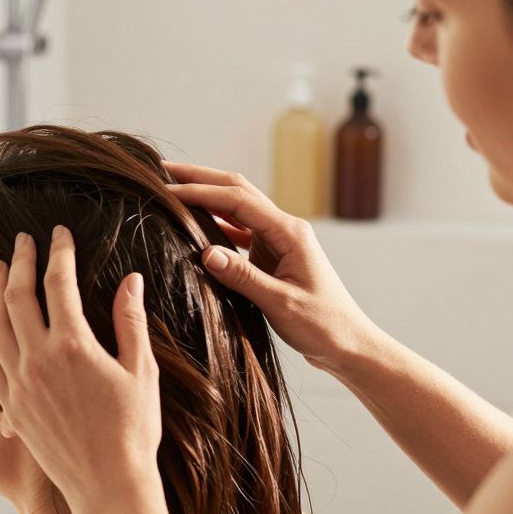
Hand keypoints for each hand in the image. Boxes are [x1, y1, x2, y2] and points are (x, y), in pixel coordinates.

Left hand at [0, 225, 163, 511]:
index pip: (58, 283)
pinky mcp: (12, 406)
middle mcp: (38, 360)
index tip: (59, 233)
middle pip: (17, 297)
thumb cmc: (133, 431)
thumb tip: (131, 280)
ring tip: (1, 272)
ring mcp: (19, 384)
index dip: (57, 252)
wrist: (108, 487)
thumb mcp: (141, 371)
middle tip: (22, 241)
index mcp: (73, 346)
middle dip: (19, 262)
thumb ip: (131, 321)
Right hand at [163, 160, 379, 373]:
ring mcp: (278, 241)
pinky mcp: (273, 256)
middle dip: (201, 178)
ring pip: (237, 208)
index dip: (201, 191)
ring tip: (173, 189)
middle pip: (237, 191)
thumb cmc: (323, 325)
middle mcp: (284, 229)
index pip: (237, 200)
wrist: (349, 344)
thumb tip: (206, 252)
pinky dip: (215, 223)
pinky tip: (194, 224)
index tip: (168, 189)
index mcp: (290, 233)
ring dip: (206, 196)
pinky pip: (239, 231)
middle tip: (164, 169)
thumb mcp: (281, 303)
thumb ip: (243, 277)